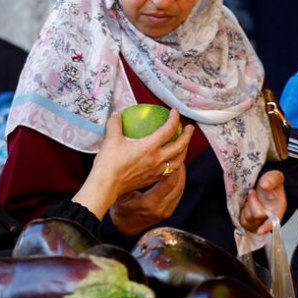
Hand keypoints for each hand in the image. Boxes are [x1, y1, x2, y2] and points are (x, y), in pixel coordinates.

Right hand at [74, 110, 194, 217]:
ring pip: (178, 160)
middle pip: (180, 146)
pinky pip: (170, 170)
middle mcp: (157, 159)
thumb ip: (116, 124)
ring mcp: (157, 171)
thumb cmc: (109, 163)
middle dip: (187, 136)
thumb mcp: (111, 139)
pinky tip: (172, 160)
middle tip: (190, 128)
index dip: (174, 119)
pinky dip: (175, 163)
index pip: (168, 130)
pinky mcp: (153, 179)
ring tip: (184, 145)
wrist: (106, 185)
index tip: (175, 112)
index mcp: (149, 147)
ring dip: (184, 151)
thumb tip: (117, 115)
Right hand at [108, 159, 187, 235]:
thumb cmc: (119, 207)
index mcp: (148, 203)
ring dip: (181, 175)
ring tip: (178, 161)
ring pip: (179, 190)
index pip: (168, 184)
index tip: (172, 155)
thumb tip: (136, 158)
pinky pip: (177, 195)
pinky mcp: (168, 212)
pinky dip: (178, 182)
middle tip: (178, 154)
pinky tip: (176, 173)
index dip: (173, 169)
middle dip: (180, 169)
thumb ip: (131, 180)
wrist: (123, 227)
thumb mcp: (122, 194)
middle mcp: (159, 209)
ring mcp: (165, 212)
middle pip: (178, 186)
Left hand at [239, 170, 286, 233]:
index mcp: (278, 210)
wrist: (262, 184)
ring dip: (246, 207)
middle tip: (252, 192)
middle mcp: (268, 218)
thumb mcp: (274, 177)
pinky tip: (246, 204)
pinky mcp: (249, 222)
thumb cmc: (270, 183)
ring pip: (248, 220)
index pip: (273, 222)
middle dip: (252, 203)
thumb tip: (264, 184)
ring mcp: (258, 221)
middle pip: (257, 217)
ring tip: (250, 196)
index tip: (260, 230)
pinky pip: (241, 222)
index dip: (267, 227)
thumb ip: (272, 179)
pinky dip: (241, 212)